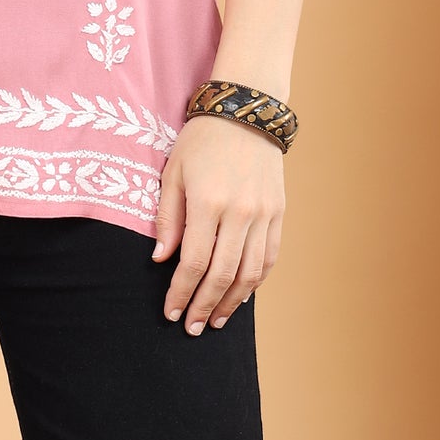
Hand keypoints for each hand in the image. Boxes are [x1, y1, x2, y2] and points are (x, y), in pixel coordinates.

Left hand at [150, 114, 284, 333]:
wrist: (246, 112)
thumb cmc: (201, 140)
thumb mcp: (174, 172)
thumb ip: (168, 217)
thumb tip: (160, 259)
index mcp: (207, 202)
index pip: (193, 261)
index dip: (181, 292)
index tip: (171, 312)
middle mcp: (239, 212)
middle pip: (222, 274)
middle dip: (204, 305)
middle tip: (192, 327)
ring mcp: (263, 215)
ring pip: (250, 273)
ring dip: (232, 302)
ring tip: (216, 320)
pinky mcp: (279, 213)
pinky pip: (269, 258)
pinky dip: (255, 282)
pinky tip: (241, 296)